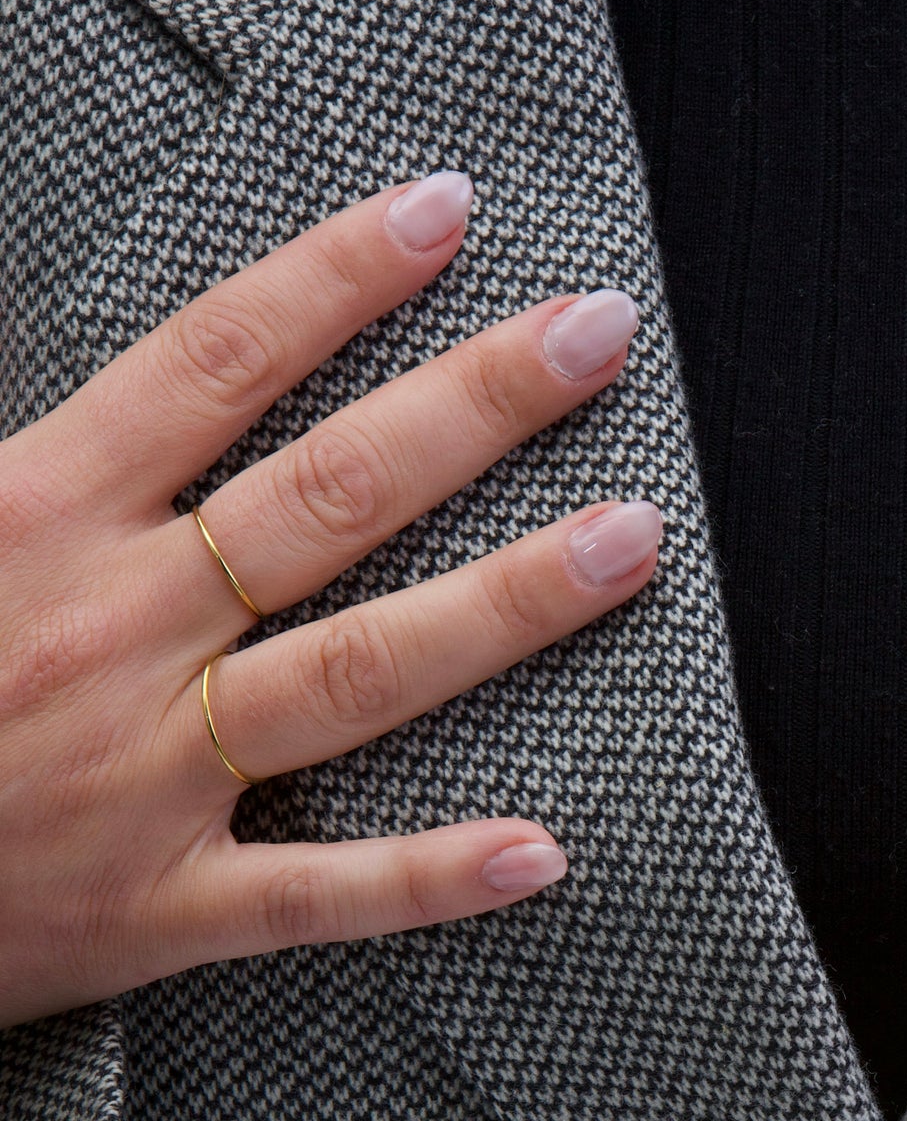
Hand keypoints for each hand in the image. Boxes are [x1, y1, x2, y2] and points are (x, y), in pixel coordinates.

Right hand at [0, 175, 661, 1029]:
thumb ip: (28, 431)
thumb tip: (99, 366)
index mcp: (32, 514)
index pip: (214, 364)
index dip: (338, 279)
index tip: (450, 210)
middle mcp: (112, 632)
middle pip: (327, 495)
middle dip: (474, 404)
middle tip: (601, 330)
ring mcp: (147, 775)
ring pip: (360, 673)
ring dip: (508, 602)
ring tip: (632, 537)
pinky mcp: (157, 910)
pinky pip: (317, 895)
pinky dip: (432, 879)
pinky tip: (546, 851)